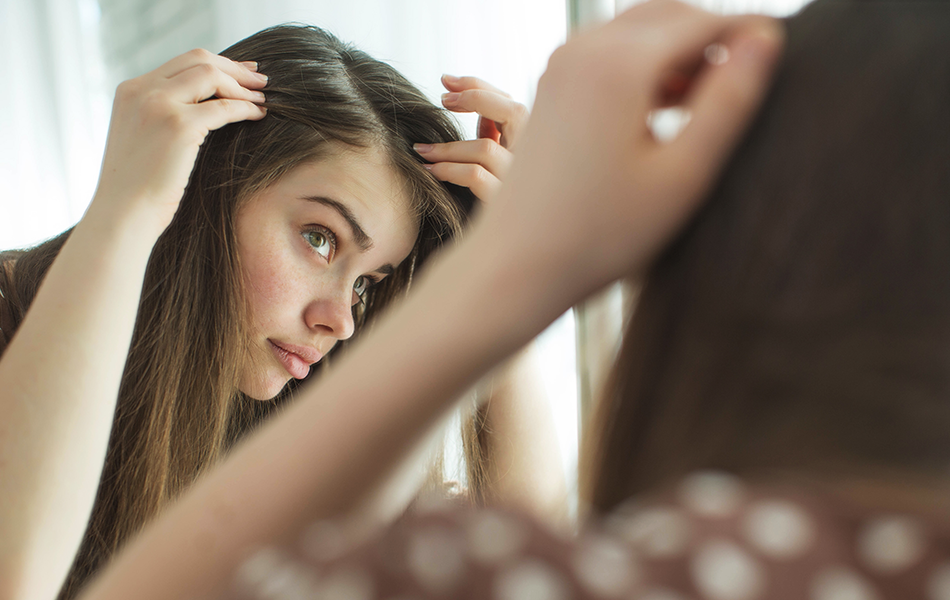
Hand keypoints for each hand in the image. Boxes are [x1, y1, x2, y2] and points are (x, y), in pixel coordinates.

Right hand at [90, 49, 267, 232]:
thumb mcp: (143, 139)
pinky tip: (258, 115)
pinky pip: (223, 106)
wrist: (123, 214)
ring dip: (242, 85)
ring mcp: (158, 105)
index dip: (217, 64)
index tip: (242, 73)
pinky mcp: (178, 126)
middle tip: (260, 80)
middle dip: (234, 67)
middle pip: (198, 59)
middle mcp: (141, 90)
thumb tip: (203, 107)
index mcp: (130, 91)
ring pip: (211, 75)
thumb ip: (162, 116)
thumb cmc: (137, 188)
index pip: (181, 62)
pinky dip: (245, 107)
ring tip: (262, 98)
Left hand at [414, 76, 528, 201]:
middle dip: (474, 97)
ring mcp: (526, 186)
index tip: (447, 82)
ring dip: (448, 147)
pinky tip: (432, 172)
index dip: (480, 87)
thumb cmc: (509, 212)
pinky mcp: (509, 208)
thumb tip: (481, 116)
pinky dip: (450, 170)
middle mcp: (538, 163)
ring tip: (422, 150)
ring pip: (486, 148)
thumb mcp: (504, 172)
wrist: (516, 258)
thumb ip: (497, 142)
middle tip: (441, 99)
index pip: (513, 104)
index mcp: (538, 149)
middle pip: (513, 112)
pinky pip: (476, 177)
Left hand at [487, 0, 783, 301]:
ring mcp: (561, 66)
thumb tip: (765, 38)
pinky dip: (647, 68)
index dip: (750, 37)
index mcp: (619, 63)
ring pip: (639, 31)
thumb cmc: (603, 232)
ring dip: (679, 53)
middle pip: (670, 15)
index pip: (705, 23)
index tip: (787, 63)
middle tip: (744, 87)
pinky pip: (611, 53)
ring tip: (707, 107)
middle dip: (712, 39)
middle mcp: (584, 49)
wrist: (517, 264)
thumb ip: (730, 101)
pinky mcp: (551, 87)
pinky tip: (666, 112)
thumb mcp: (683, 173)